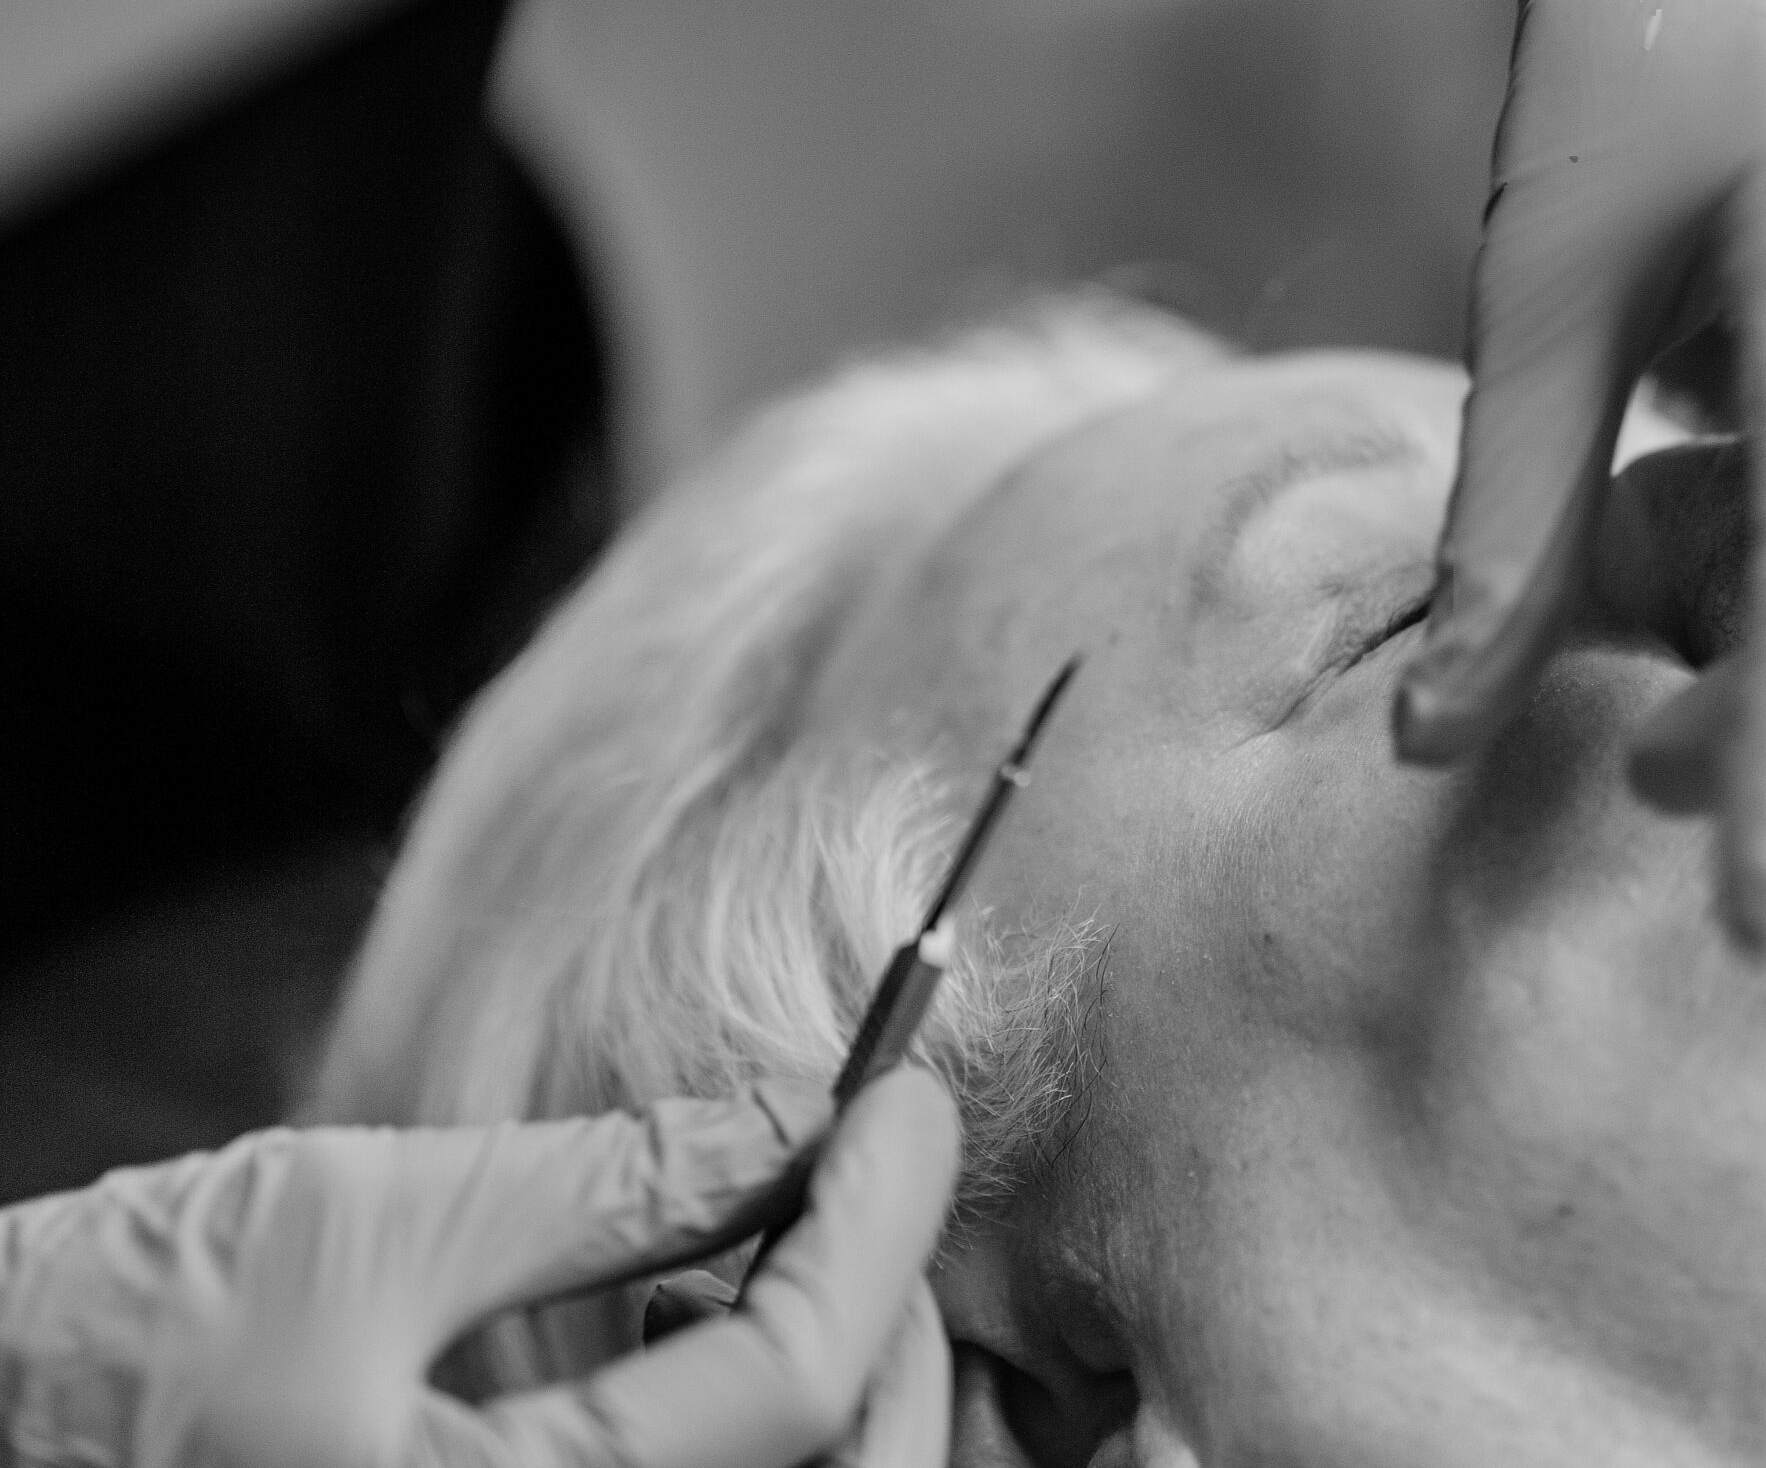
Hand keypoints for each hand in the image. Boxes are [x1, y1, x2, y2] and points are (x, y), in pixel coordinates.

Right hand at [0, 1072, 958, 1467]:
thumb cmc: (114, 1345)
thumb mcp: (376, 1225)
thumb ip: (615, 1184)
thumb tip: (795, 1115)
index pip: (797, 1383)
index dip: (880, 1218)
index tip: (906, 1091)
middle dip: (888, 1311)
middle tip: (869, 1158)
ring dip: (829, 1369)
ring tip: (770, 1222)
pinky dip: (745, 1422)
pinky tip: (690, 1306)